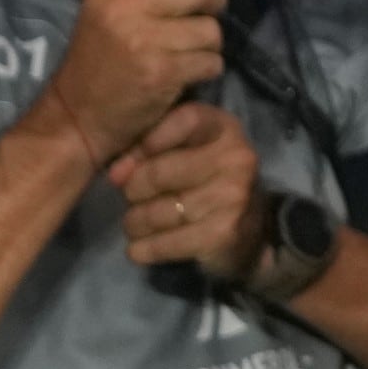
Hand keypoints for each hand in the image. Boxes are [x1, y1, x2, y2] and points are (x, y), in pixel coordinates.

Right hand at [29, 0, 228, 162]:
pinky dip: (206, 69)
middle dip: (215, 0)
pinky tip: (182, 75)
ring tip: (183, 53)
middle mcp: (123, 5)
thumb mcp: (114, 9)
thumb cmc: (101, 58)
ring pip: (211, 29)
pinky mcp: (161, 72)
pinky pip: (211, 61)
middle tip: (204, 14)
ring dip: (208, 44)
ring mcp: (142, 39)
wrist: (75, 116)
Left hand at [108, 102, 265, 279]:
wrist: (251, 231)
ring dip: (135, 223)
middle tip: (133, 198)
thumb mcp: (183, 150)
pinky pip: (164, 243)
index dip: (147, 142)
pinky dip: (145, 249)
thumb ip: (147, 148)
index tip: (126, 164)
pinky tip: (139, 248)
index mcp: (224, 129)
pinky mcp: (223, 233)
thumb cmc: (203, 180)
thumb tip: (116, 174)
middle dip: (133, 191)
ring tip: (137, 224)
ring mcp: (232, 197)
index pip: (184, 120)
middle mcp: (236, 158)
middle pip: (157, 173)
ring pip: (155, 213)